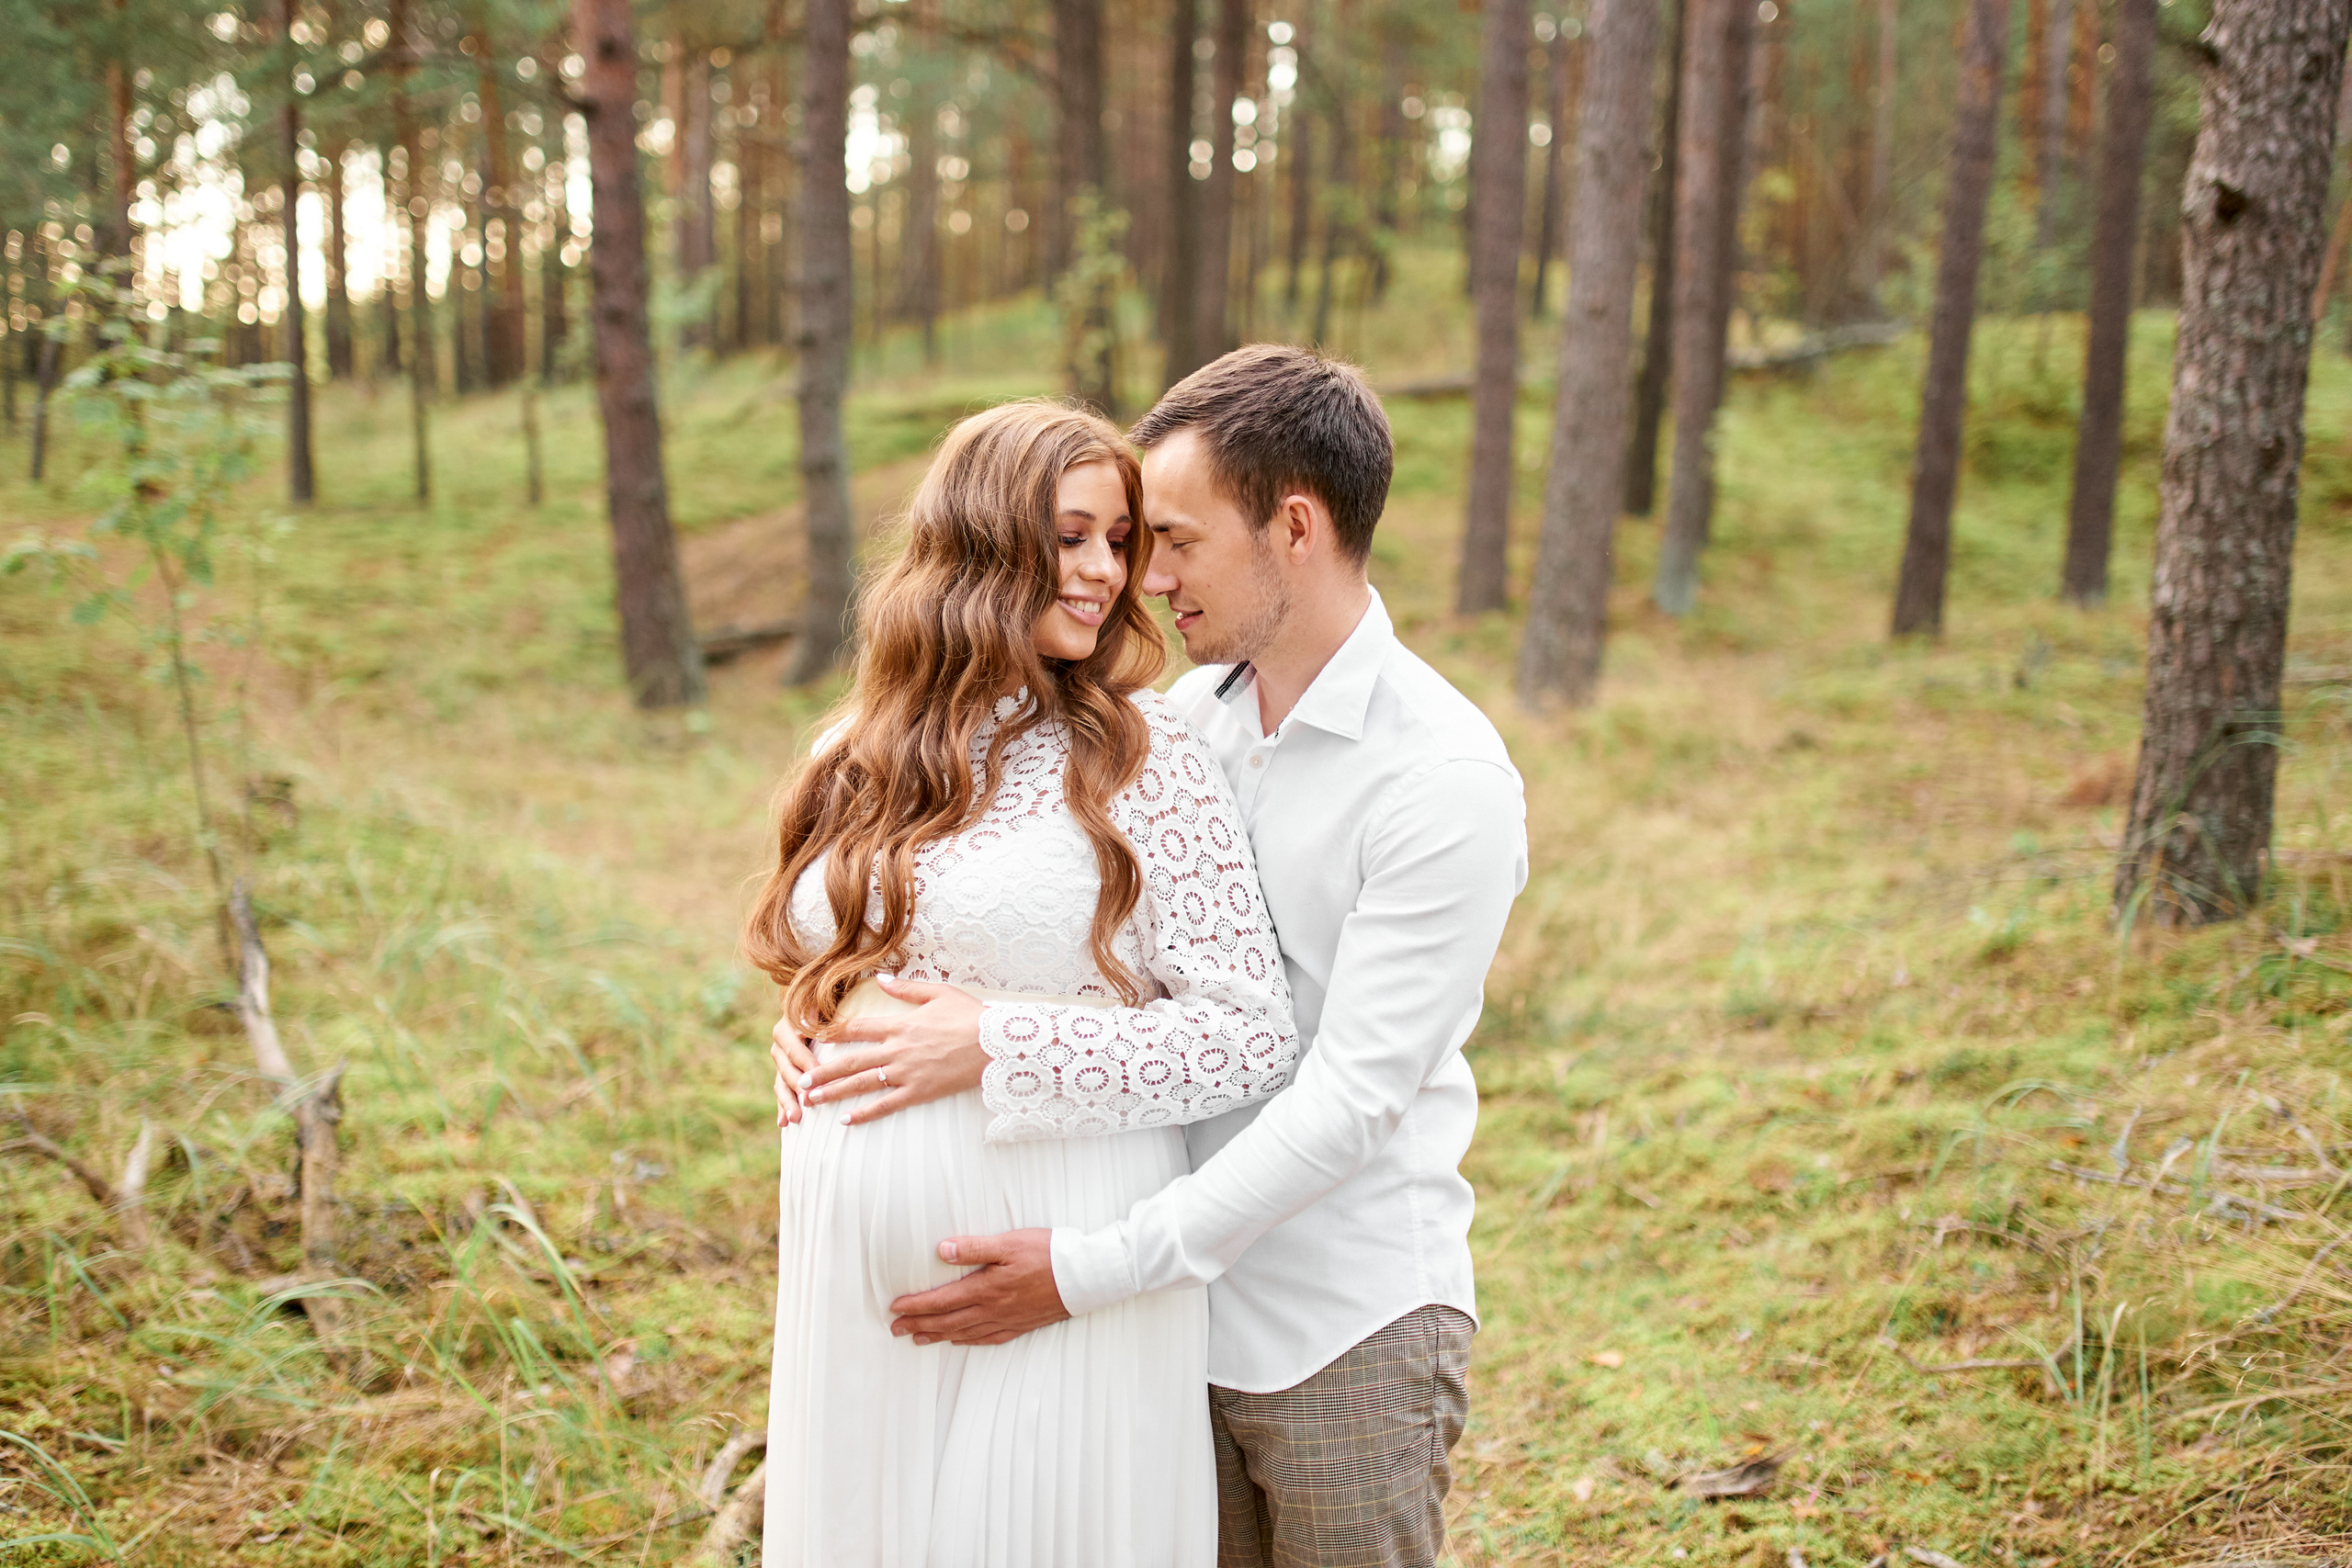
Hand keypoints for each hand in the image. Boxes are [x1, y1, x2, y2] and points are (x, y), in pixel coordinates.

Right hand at [769, 1015, 815, 1127]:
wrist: (818, 1011)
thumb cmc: (826, 1008)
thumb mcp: (821, 1006)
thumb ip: (816, 1013)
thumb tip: (813, 1018)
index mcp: (786, 1029)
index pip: (795, 1049)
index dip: (805, 1063)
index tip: (817, 1076)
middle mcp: (779, 1047)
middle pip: (787, 1070)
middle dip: (798, 1087)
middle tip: (809, 1103)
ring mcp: (779, 1064)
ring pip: (782, 1085)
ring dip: (788, 1103)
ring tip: (795, 1119)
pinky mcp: (782, 1076)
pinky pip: (781, 1093)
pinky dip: (782, 1108)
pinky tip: (784, 1123)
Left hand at [805, 976, 987, 1125]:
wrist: (996, 1044)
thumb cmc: (971, 1016)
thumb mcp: (939, 993)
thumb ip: (907, 988)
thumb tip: (881, 979)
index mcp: (900, 1025)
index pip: (856, 1028)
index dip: (831, 1032)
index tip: (811, 1035)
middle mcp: (897, 1050)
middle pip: (851, 1062)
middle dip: (822, 1071)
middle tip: (800, 1080)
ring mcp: (906, 1073)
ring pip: (861, 1085)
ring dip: (834, 1093)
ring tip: (811, 1100)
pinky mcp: (919, 1091)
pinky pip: (886, 1105)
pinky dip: (865, 1114)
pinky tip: (846, 1121)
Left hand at [888, 1229, 1068, 1345]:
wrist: (1084, 1276)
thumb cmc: (1048, 1254)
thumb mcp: (1009, 1243)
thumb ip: (974, 1248)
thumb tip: (941, 1251)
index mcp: (986, 1288)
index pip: (942, 1300)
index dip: (916, 1306)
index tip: (895, 1308)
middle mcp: (993, 1309)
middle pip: (947, 1321)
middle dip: (918, 1325)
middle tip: (895, 1329)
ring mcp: (1007, 1320)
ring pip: (964, 1332)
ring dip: (938, 1336)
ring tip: (918, 1339)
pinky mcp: (1021, 1324)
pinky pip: (988, 1338)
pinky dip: (968, 1341)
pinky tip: (960, 1340)